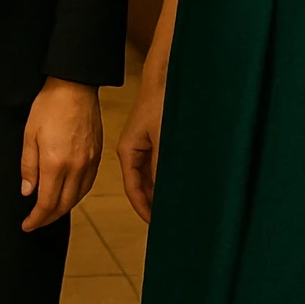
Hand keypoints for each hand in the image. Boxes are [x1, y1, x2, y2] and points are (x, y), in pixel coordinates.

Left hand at [20, 78, 101, 230]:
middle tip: (35, 221)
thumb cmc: (49, 105)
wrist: (74, 85)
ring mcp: (89, 162)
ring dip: (63, 208)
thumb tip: (28, 192)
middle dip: (48, 218)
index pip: (47, 204)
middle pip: (64, 206)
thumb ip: (28, 166)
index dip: (36, 219)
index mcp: (56, 164)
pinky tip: (68, 193)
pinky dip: (76, 195)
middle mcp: (76, 167)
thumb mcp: (29, 134)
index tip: (26, 225)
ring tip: (49, 210)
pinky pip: (88, 184)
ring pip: (77, 197)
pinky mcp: (97, 155)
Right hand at [117, 75, 164, 222]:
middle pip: (140, 186)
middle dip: (153, 204)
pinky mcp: (152, 140)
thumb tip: (163, 196)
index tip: (157, 227)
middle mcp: (132, 152)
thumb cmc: (161, 104)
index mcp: (127, 152)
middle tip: (170, 222)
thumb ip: (160, 168)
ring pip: (149, 177)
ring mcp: (142, 146)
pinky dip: (164, 178)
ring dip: (159, 192)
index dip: (144, 210)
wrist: (164, 76)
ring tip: (175, 208)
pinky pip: (156, 167)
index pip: (133, 190)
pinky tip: (177, 186)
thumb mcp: (162, 140)